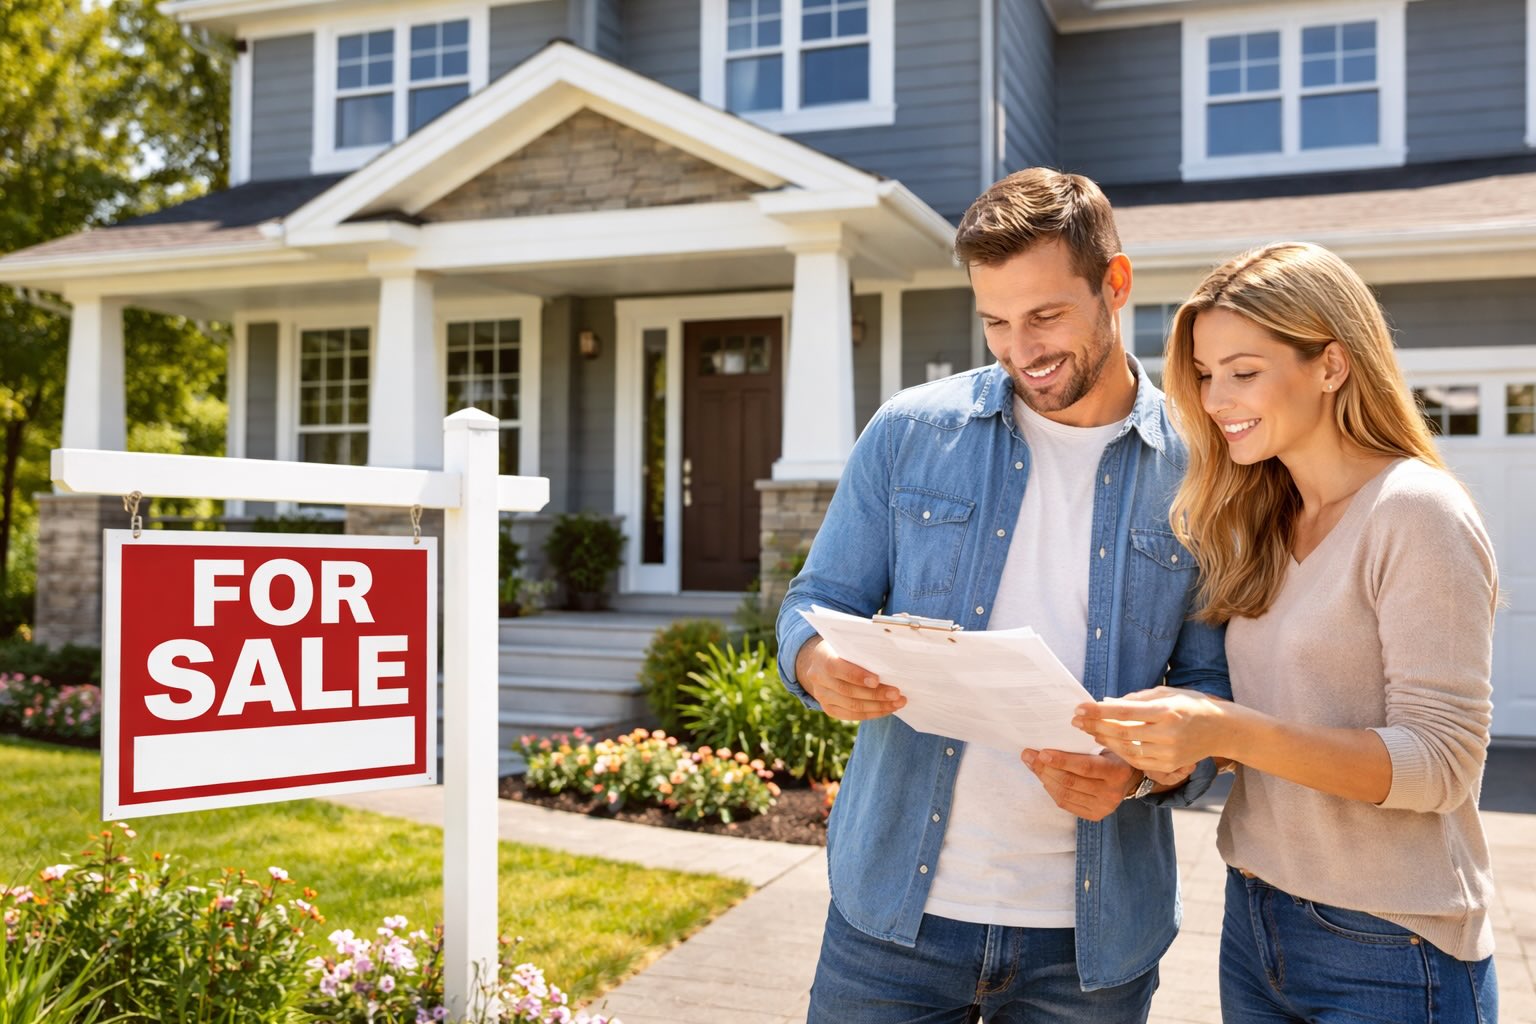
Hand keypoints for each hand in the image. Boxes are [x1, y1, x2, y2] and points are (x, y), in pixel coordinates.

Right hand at [795, 637, 905, 721]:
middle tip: (897, 694)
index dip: (856, 675)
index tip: (877, 680)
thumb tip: (903, 618)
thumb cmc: (844, 646)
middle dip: (875, 694)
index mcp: (822, 656)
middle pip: (847, 691)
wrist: (820, 661)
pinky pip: (852, 715)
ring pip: (852, 706)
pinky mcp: (829, 708)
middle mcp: (817, 678)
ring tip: (898, 703)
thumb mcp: (851, 634)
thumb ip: (874, 629)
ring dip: (878, 706)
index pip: (836, 668)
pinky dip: (872, 713)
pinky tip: (888, 709)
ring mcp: (822, 695)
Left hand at [1020, 748, 1136, 820]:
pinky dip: (1052, 790)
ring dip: (1044, 778)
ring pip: (1065, 794)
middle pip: (1070, 782)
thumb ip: (1086, 741)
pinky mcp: (1095, 815)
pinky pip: (1066, 804)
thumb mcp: (1107, 744)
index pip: (1085, 767)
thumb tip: (1052, 733)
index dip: (1061, 760)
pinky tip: (1045, 778)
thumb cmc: (1114, 755)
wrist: (1130, 779)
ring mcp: (1103, 807)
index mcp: (1117, 771)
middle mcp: (1112, 793)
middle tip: (1028, 755)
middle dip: (1045, 768)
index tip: (1042, 752)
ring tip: (1033, 765)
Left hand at [1072, 687, 1232, 773]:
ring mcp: (1169, 753)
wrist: (1221, 730)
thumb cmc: (1191, 705)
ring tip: (1088, 730)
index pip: (1124, 712)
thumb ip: (1136, 699)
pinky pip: (1137, 761)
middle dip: (1095, 726)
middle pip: (1122, 733)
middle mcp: (1167, 734)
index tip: (1079, 708)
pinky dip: (1120, 752)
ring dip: (1104, 740)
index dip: (1099, 711)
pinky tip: (1108, 742)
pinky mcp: (1170, 766)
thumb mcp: (1166, 693)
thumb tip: (1107, 702)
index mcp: (1166, 711)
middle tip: (1076, 720)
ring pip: (1127, 749)